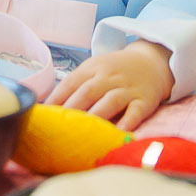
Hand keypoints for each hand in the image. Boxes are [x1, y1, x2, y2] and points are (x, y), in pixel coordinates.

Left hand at [46, 40, 173, 131]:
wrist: (151, 62)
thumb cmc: (116, 70)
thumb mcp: (95, 68)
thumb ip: (76, 85)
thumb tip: (49, 107)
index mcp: (93, 68)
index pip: (71, 82)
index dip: (56, 98)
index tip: (44, 114)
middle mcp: (109, 77)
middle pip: (88, 92)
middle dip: (72, 109)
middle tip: (59, 128)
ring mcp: (127, 88)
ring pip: (110, 102)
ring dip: (95, 117)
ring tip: (83, 133)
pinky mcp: (145, 100)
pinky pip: (135, 112)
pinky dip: (127, 123)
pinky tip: (118, 134)